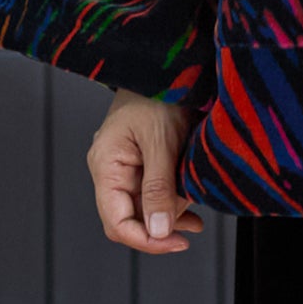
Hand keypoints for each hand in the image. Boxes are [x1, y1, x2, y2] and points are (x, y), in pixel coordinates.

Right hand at [87, 87, 205, 253]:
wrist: (169, 61)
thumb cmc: (159, 92)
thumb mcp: (162, 140)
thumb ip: (159, 187)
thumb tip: (159, 231)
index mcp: (106, 165)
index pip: (117, 222)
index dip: (145, 240)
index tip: (176, 242)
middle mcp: (112, 169)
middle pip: (131, 217)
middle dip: (161, 227)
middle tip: (192, 228)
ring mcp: (127, 164)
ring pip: (145, 205)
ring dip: (170, 215)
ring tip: (196, 218)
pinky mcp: (143, 158)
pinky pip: (154, 189)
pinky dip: (172, 199)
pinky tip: (191, 205)